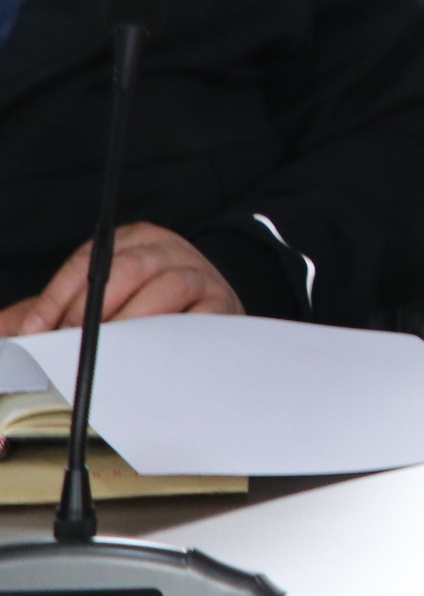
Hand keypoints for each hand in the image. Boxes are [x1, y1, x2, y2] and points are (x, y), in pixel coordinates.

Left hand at [0, 224, 243, 334]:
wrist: (210, 316)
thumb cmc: (145, 311)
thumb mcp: (93, 304)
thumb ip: (47, 314)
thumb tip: (2, 330)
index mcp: (133, 241)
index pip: (90, 260)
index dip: (57, 297)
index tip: (37, 332)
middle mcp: (169, 249)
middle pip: (127, 269)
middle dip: (91, 312)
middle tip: (70, 346)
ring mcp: (200, 274)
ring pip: (164, 288)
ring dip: (129, 325)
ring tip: (105, 355)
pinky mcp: (223, 305)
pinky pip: (197, 319)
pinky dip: (169, 341)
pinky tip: (147, 360)